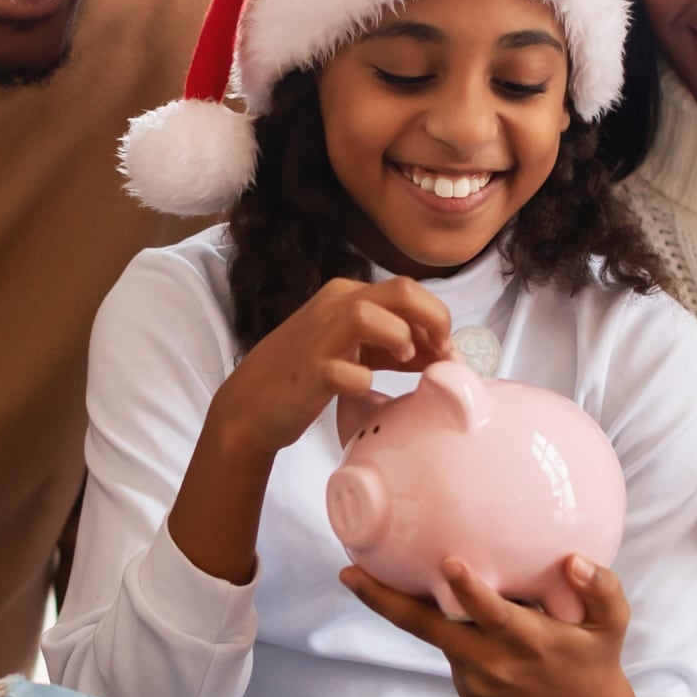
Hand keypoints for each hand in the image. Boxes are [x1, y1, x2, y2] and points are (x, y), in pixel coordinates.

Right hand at [171, 277, 452, 584]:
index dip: (438, 319)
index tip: (446, 352)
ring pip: (370, 315)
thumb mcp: (353, 349)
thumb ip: (392, 344)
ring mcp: (319, 337)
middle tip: (441, 354)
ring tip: (405, 362)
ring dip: (400, 338)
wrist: (250, 406)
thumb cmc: (306, 375)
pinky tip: (364, 389)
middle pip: (401, 291)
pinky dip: (363, 381)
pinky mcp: (310, 371)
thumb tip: (443, 352)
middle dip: (434, 321)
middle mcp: (333, 306)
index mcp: (346, 295)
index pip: (407, 290)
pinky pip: (346, 371)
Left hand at [344, 557, 661, 696]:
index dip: (470, 591)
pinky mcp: (468, 691)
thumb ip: (600, 589)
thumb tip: (574, 560)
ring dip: (404, 607)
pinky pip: (449, 648)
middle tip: (348, 573)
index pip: (492, 615)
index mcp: (529, 641)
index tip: (450, 564)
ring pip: (434, 635)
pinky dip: (442, 626)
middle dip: (385, 602)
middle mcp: (495, 663)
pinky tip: (440, 603)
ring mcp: (476, 680)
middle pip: (430, 629)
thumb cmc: (596, 658)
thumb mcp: (612, 624)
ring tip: (368, 573)